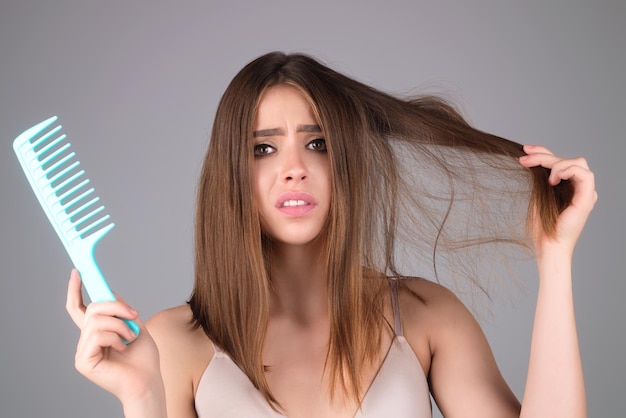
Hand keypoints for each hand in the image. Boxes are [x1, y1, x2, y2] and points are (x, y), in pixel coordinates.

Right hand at [66, 269, 162, 405]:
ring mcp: (83, 352)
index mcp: (97, 333)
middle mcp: (86, 341)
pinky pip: (97, 335)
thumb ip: (121, 310)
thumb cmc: (144, 359)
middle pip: (91, 309)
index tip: (77, 272)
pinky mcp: (83, 361)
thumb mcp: (135, 325)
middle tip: (133, 315)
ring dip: (120, 325)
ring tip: (131, 338)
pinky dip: (115, 337)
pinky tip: (123, 348)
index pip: (79, 308)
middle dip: (115, 307)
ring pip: (96, 320)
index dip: (76, 290)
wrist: (148, 381)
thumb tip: (109, 292)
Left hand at [519, 145, 597, 257]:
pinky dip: (567, 171)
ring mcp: (585, 192)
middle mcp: (579, 187)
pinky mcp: (587, 198)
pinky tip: (552, 180)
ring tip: (540, 175)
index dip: (543, 151)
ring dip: (555, 163)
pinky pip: (584, 174)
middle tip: (524, 159)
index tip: (525, 149)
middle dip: (544, 155)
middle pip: (567, 159)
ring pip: (577, 162)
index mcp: (568, 186)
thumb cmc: (541, 225)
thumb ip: (539, 177)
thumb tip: (529, 158)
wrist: (547, 245)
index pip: (560, 160)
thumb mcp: (537, 194)